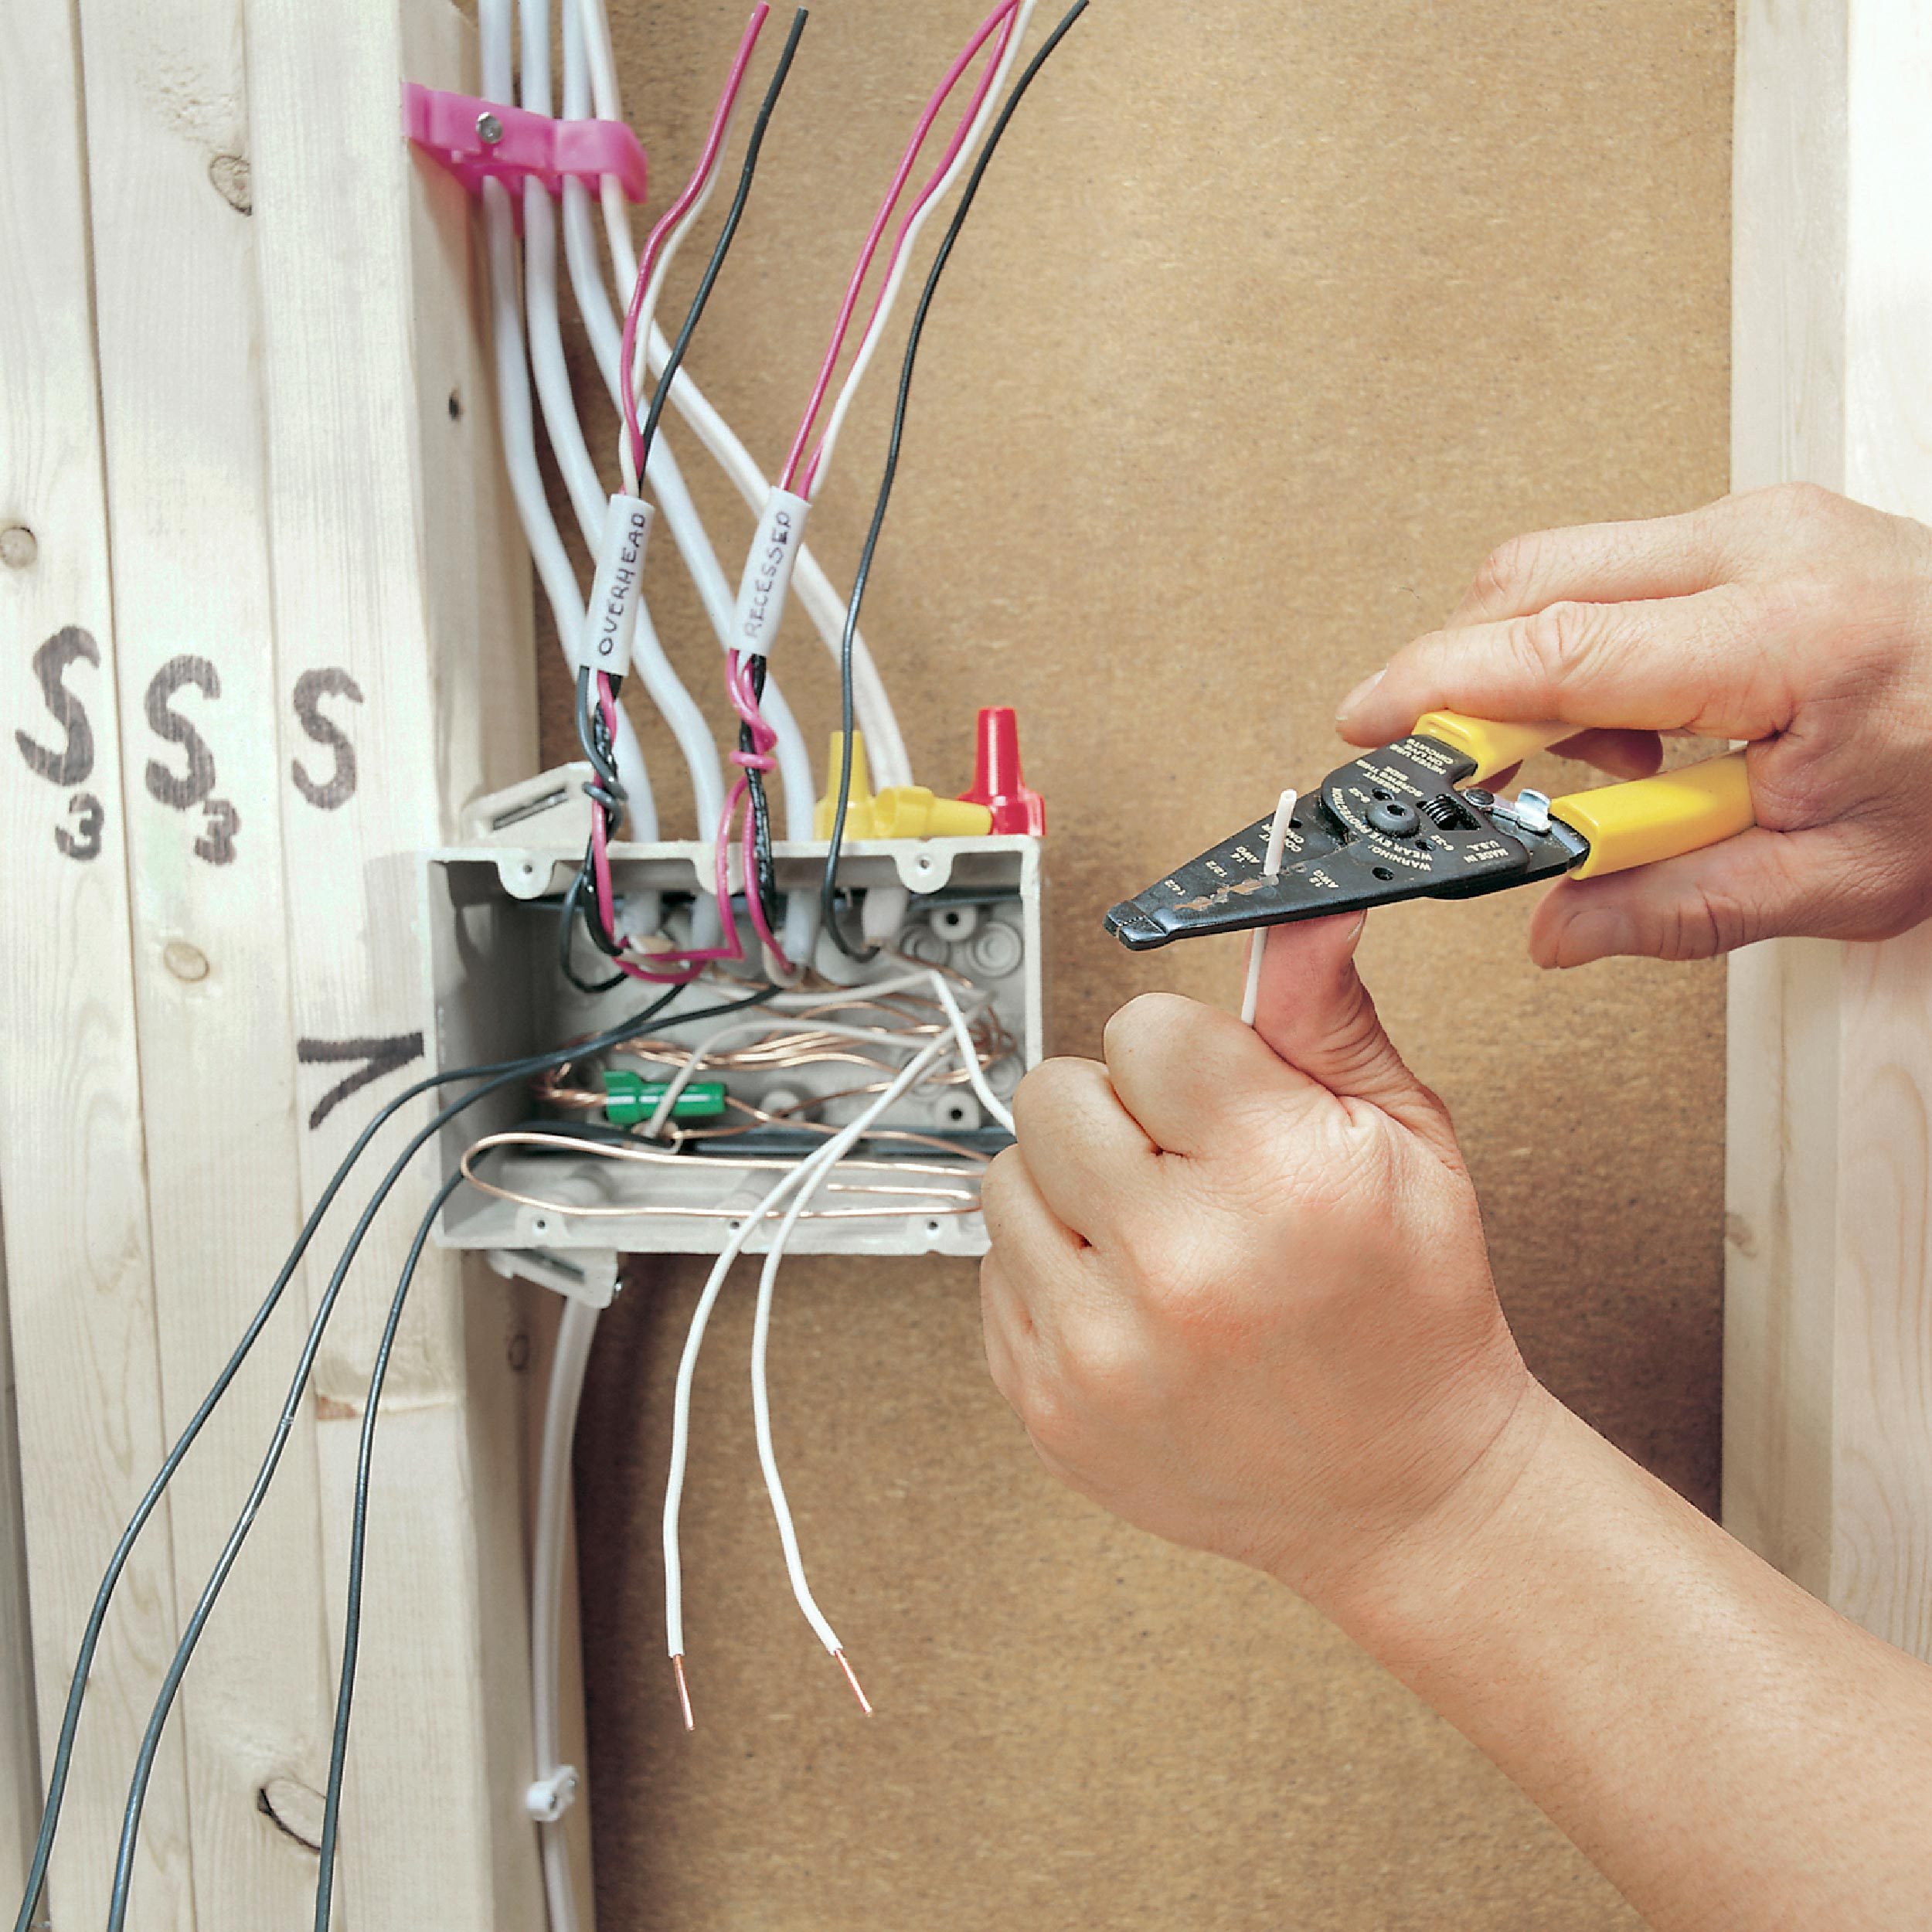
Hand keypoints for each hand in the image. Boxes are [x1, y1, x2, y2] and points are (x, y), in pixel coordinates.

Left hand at [978, 913, 1533, 1607]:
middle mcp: (1176, 1266)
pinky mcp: (1047, 1402)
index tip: (1217, 1100)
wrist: (1403, 1491)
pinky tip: (1132, 1300)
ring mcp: (1098, 1347)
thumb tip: (1295, 910)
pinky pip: (993, 1269)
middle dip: (1119, 1112)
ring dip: (1074, 1189)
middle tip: (1187, 1169)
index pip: (1142, 1028)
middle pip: (1056, 1090)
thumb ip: (1326, 1015)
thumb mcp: (1405, 1141)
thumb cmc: (1412, 1314)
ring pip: (1008, 1175)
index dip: (1184, 1056)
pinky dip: (1052, 1270)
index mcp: (1276, 1181)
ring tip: (1159, 1237)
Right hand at [1335, 482, 1931, 964]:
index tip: (1367, 726)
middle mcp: (1763, 549)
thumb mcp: (1839, 877)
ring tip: (1605, 771)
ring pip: (1562, 569)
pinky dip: (1586, 653)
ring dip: (1534, 674)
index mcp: (1790, 637)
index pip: (1561, 649)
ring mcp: (1757, 523)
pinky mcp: (1752, 527)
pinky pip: (1614, 572)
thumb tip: (1558, 927)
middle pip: (1532, 582)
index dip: (1439, 688)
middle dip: (1465, 681)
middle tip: (1476, 781)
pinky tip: (1642, 726)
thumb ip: (1677, 908)